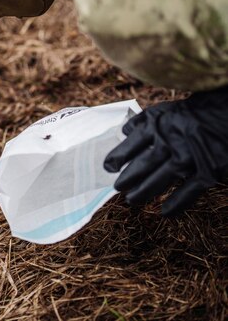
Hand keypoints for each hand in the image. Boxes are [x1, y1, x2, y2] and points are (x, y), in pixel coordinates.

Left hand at [104, 86, 227, 215]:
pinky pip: (188, 192)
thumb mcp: (165, 110)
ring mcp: (189, 157)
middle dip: (127, 179)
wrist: (227, 113)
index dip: (117, 158)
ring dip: (143, 192)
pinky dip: (175, 204)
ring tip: (131, 200)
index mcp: (157, 125)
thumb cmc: (192, 113)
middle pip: (142, 165)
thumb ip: (143, 121)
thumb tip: (122, 132)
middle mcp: (170, 141)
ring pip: (160, 180)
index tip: (108, 167)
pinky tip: (164, 212)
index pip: (130, 144)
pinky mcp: (208, 170)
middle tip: (117, 188)